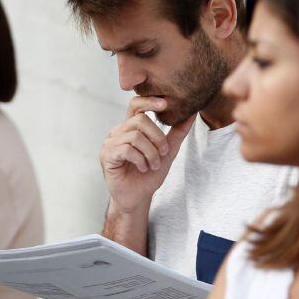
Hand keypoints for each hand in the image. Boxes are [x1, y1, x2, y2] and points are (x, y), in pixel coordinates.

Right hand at [100, 96, 194, 213]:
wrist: (138, 198)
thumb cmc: (149, 175)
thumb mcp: (167, 151)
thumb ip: (177, 132)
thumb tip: (191, 113)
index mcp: (130, 127)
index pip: (136, 105)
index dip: (149, 101)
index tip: (166, 104)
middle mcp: (118, 132)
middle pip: (140, 120)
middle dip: (157, 137)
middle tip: (163, 153)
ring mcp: (110, 143)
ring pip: (135, 136)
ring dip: (150, 153)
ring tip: (153, 165)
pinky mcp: (107, 155)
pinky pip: (127, 149)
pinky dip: (140, 160)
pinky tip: (142, 168)